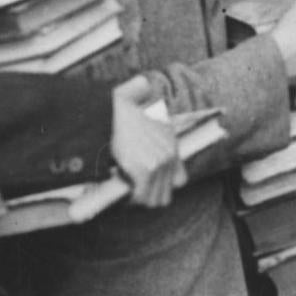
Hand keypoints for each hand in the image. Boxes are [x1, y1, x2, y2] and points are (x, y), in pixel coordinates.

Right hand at [108, 78, 183, 208]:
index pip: (180, 181)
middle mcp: (169, 158)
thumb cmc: (126, 112)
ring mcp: (158, 166)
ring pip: (153, 200)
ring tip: (125, 193)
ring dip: (138, 200)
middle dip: (148, 197)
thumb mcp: (149, 118)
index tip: (147, 185)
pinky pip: (139, 197)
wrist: (115, 108)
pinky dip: (129, 199)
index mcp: (172, 148)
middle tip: (132, 192)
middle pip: (165, 196)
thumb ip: (154, 129)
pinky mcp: (144, 171)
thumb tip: (145, 95)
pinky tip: (120, 191)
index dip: (163, 186)